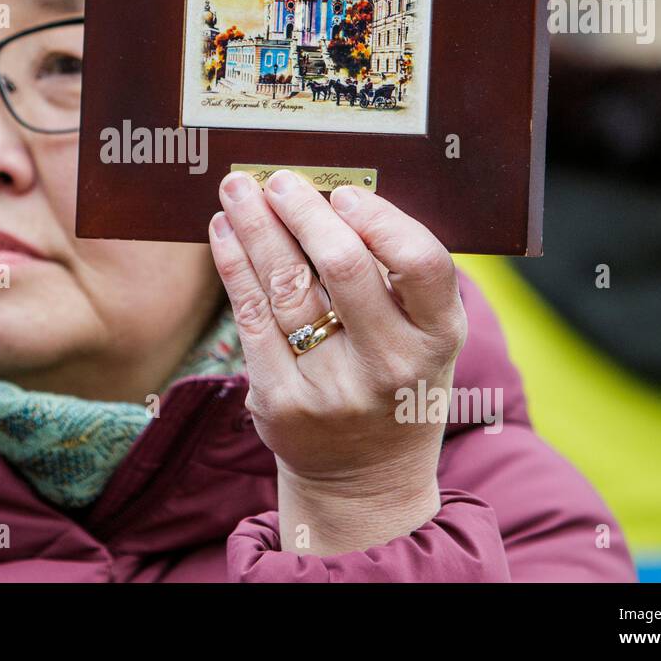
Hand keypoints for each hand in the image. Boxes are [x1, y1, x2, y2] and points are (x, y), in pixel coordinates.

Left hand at [208, 169, 466, 554]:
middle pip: (344, 268)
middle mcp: (390, 366)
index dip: (382, 220)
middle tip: (278, 180)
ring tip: (238, 190)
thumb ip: (397, 278)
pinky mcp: (280, 402)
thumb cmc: (395, 382)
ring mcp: (332, 388)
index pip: (423, 265)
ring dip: (256, 227)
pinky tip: (223, 233)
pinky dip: (234, 266)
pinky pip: (251, 317)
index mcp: (437, 339)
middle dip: (304, 213)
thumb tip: (331, 193)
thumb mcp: (423, 338)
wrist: (364, 480)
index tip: (344, 192)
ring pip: (286, 286)